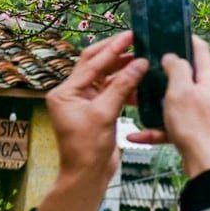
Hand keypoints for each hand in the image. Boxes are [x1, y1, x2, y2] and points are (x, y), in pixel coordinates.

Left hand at [38, 33, 145, 210]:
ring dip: (124, 71)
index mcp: (65, 92)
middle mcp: (73, 94)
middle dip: (117, 54)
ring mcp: (85, 102)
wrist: (87, 175)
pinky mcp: (98, 111)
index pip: (91, 63)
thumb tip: (140, 63)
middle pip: (96, 66)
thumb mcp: (104, 114)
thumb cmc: (88, 148)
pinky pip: (113, 92)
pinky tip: (142, 84)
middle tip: (137, 41)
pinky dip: (127, 87)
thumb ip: (122, 86)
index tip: (130, 35)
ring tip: (144, 61)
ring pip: (107, 78)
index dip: (112, 48)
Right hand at [127, 37, 209, 179]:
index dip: (184, 38)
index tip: (167, 34)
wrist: (206, 164)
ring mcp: (203, 113)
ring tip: (135, 98)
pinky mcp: (195, 131)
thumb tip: (173, 56)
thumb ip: (177, 68)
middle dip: (165, 72)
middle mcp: (209, 94)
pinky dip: (155, 129)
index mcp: (209, 79)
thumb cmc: (194, 125)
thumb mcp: (181, 90)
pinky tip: (135, 135)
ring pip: (175, 102)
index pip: (200, 48)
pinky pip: (171, 126)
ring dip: (155, 102)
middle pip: (186, 76)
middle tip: (144, 66)